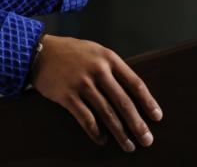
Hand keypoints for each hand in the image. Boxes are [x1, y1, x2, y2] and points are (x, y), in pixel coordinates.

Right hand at [31, 34, 161, 151]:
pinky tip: (101, 139)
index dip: (148, 102)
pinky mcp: (67, 96)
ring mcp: (81, 83)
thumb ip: (111, 67)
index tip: (156, 117)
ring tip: (128, 145)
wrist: (39, 51)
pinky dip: (96, 132)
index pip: (135, 82)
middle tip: (147, 140)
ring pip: (107, 113)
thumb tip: (131, 91)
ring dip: (120, 133)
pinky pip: (86, 119)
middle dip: (137, 124)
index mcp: (108, 58)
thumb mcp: (95, 51)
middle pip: (123, 102)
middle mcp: (97, 70)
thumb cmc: (70, 52)